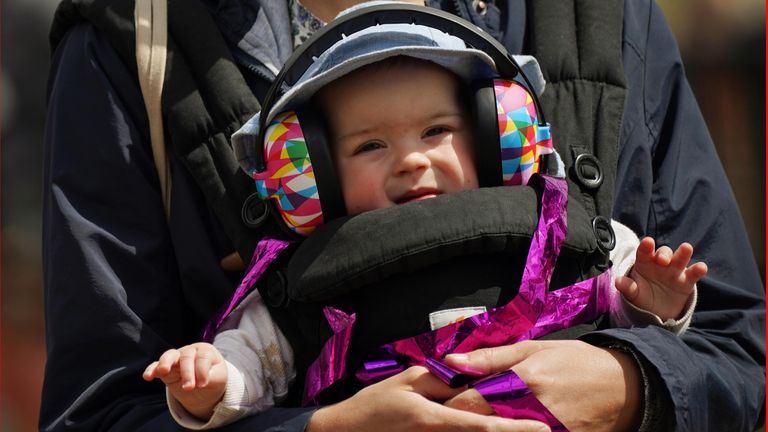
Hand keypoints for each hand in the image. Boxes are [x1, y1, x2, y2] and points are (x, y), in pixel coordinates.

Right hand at [143, 342, 227, 419]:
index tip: (203, 384)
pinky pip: (156, 366)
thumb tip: (199, 381)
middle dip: (187, 373)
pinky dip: (151, 369)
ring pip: (170, 355)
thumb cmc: (214, 378)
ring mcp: (177, 359)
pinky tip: (148, 376)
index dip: (202, 370)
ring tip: (163, 371)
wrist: (204, 387)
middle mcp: (190, 351)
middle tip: (189, 388)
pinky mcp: (165, 369)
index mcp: (205, 351)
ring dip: (166, 363)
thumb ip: (211, 377)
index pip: (203, 357)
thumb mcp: (218, 378)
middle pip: (186, 357)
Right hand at [307, 366, 550, 431]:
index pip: (482, 426)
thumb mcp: (408, 382)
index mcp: (433, 419)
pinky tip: (494, 429)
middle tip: (544, 427)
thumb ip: (442, 381)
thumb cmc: (376, 405)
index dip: (514, 430)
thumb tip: (473, 379)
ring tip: (523, 428)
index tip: (542, 429)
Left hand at [442, 340, 641, 431]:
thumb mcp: (534, 350)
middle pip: (477, 425)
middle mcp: (528, 413)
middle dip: (457, 420)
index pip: (466, 402)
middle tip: (444, 415)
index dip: (444, 403)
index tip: (429, 400)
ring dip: (480, 427)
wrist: (626, 388)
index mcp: (519, 384)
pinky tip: (504, 424)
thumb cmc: (576, 363)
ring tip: (470, 419)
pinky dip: (506, 431)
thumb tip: (450, 361)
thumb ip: (490, 358)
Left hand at [616, 237, 706, 319]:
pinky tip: (701, 267)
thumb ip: (628, 287)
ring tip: (686, 248)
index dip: (646, 247)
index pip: (644, 252)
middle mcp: (660, 264)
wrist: (656, 310)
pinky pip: (693, 273)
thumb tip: (617, 282)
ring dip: (683, 253)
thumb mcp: (633, 293)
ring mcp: (675, 271)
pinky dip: (698, 269)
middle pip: (664, 253)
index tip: (648, 242)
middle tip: (663, 260)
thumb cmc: (642, 296)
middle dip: (664, 254)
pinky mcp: (687, 281)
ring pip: (680, 258)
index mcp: (645, 263)